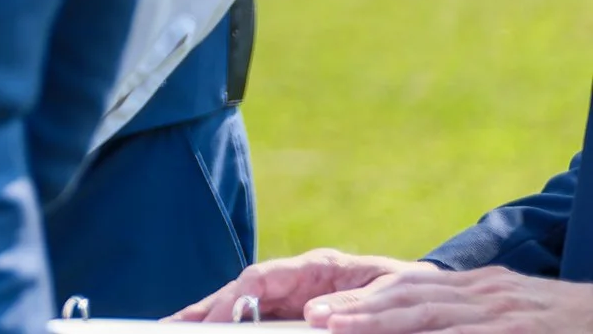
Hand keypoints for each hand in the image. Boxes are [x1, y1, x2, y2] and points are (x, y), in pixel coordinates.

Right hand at [175, 251, 426, 320]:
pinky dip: (228, 326)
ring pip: (241, 308)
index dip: (237, 297)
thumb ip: (354, 306)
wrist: (427, 300)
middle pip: (240, 293)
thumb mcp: (389, 300)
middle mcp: (297, 282)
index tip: (218, 315)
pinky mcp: (295, 318)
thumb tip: (317, 316)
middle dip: (203, 308)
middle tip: (169, 325)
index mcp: (316, 269)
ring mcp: (293, 300)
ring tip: (172, 329)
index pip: (264, 279)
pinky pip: (256, 321)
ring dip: (206, 318)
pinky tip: (206, 331)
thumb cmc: (409, 295)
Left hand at [308, 266, 592, 331]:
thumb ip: (460, 318)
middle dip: (357, 308)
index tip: (324, 309)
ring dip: (379, 321)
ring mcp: (499, 312)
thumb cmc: (556, 325)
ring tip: (338, 329)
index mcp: (473, 287)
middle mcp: (481, 293)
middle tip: (314, 318)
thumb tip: (419, 328)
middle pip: (407, 296)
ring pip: (428, 314)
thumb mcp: (506, 313)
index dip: (364, 298)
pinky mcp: (515, 331)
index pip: (408, 287)